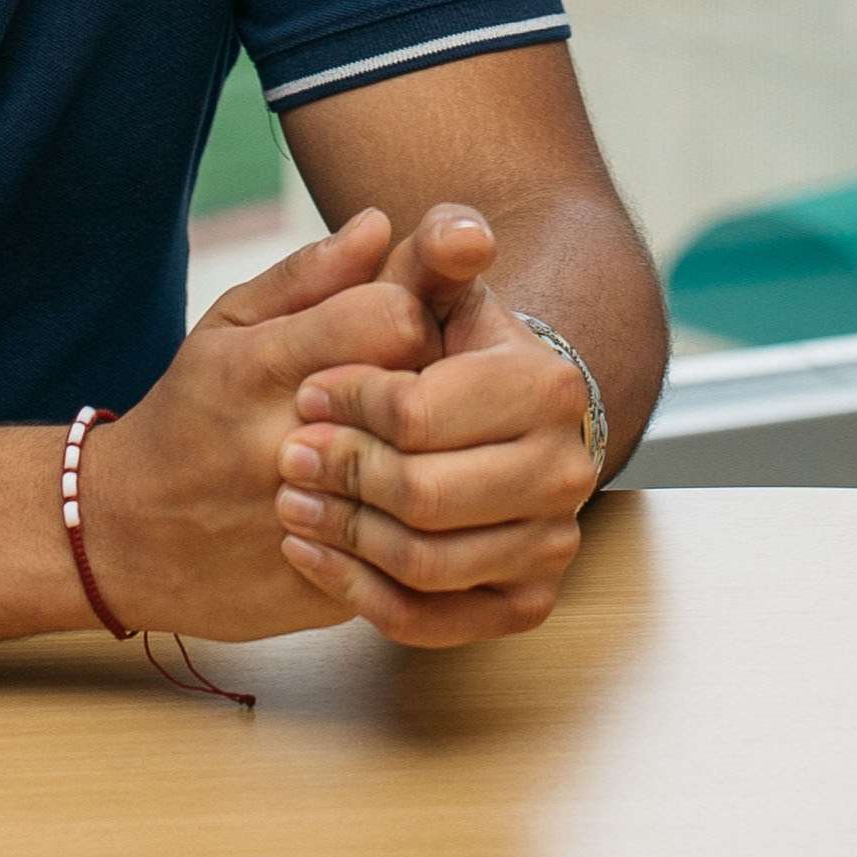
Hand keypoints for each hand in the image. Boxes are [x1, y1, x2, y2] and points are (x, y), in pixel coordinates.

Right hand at [77, 221, 447, 641]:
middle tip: (412, 382)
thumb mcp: (228, 327)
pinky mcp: (324, 589)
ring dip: (432, 454)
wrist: (125, 539)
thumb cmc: (191, 414)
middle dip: (432, 378)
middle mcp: (285, 445)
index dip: (414, 311)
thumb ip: (308, 276)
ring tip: (404, 443)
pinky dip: (417, 524)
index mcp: (260, 368)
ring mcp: (306, 523)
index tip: (402, 321)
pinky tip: (396, 506)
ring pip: (426, 476)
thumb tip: (382, 224)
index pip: (394, 316)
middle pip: (422, 391)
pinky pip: (412, 550)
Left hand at [275, 208, 603, 646]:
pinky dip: (360, 594)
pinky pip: (432, 619)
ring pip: (425, 563)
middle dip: (341, 475)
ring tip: (294, 504)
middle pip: (422, 495)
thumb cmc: (439, 352)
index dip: (348, 404)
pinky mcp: (524, 602)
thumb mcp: (430, 290)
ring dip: (343, 536)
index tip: (306, 392)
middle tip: (289, 455)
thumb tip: (462, 236)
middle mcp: (567, 469)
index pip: (418, 413)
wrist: (477, 428)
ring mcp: (552, 542)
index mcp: (546, 386)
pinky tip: (315, 555)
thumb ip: (436, 251)